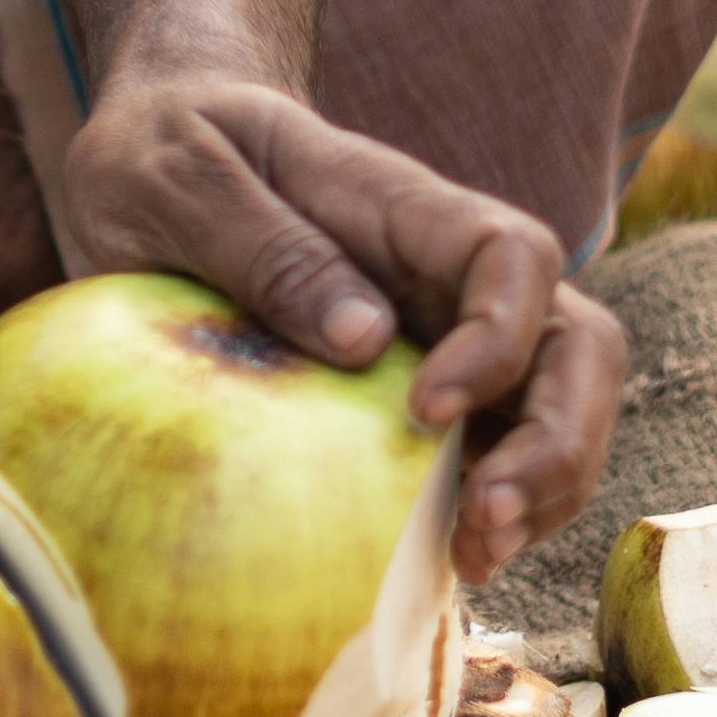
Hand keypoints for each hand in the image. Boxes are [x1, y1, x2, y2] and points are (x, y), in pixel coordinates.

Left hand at [60, 75, 627, 585]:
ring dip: (543, 490)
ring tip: (473, 558)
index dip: (500, 335)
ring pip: (556, 407)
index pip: (511, 254)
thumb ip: (267, 246)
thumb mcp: (180, 178)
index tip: (426, 411)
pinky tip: (448, 564)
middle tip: (484, 517)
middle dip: (560, 440)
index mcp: (398, 206)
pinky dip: (495, 511)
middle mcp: (444, 275)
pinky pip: (493, 450)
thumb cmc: (159, 152)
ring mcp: (441, 334)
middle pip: (574, 344)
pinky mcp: (412, 393)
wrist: (142, 155)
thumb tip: (367, 339)